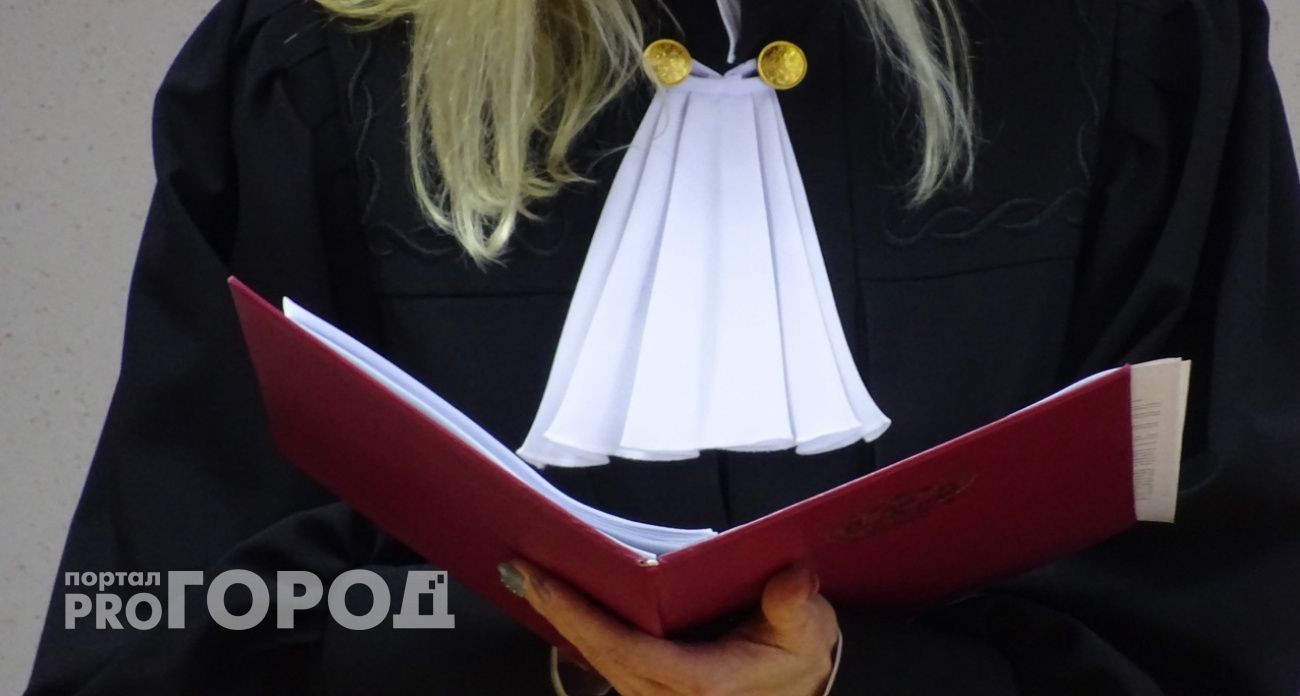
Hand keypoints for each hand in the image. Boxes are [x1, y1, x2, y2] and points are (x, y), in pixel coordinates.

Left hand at [502, 559, 838, 695]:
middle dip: (557, 611)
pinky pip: (608, 664)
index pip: (627, 649)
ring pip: (598, 663)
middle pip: (599, 655)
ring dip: (563, 622)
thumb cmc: (800, 658)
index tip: (547, 581)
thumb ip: (797, 607)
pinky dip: (583, 633)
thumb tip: (794, 579)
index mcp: (701, 684)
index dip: (581, 616)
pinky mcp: (654, 691)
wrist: (803, 690)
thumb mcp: (807, 631)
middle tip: (521, 569)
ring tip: (530, 581)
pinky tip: (562, 606)